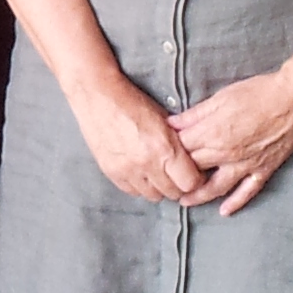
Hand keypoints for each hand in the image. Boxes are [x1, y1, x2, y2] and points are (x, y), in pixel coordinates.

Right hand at [65, 68, 206, 205]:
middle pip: (173, 192)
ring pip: (153, 196)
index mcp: (165, 148)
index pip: (190, 183)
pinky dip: (139, 185)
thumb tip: (191, 161)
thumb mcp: (165, 119)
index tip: (192, 173)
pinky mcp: (111, 172)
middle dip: (177, 184)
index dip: (194, 179)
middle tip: (175, 173)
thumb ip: (178, 144)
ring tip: (156, 172)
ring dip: (158, 187)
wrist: (97, 96)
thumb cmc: (133, 102)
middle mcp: (147, 163)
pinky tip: (139, 171)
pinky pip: (132, 192)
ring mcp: (127, 170)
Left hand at [172, 66, 292, 215]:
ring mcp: (245, 165)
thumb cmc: (257, 93)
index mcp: (212, 134)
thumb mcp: (220, 98)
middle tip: (165, 180)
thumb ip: (194, 115)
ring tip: (184, 201)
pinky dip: (235, 203)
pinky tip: (223, 212)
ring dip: (198, 196)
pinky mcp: (263, 169)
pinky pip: (247, 192)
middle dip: (177, 175)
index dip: (168, 151)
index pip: (181, 149)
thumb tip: (171, 123)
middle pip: (193, 169)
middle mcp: (225, 154)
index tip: (160, 153)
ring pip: (216, 187)